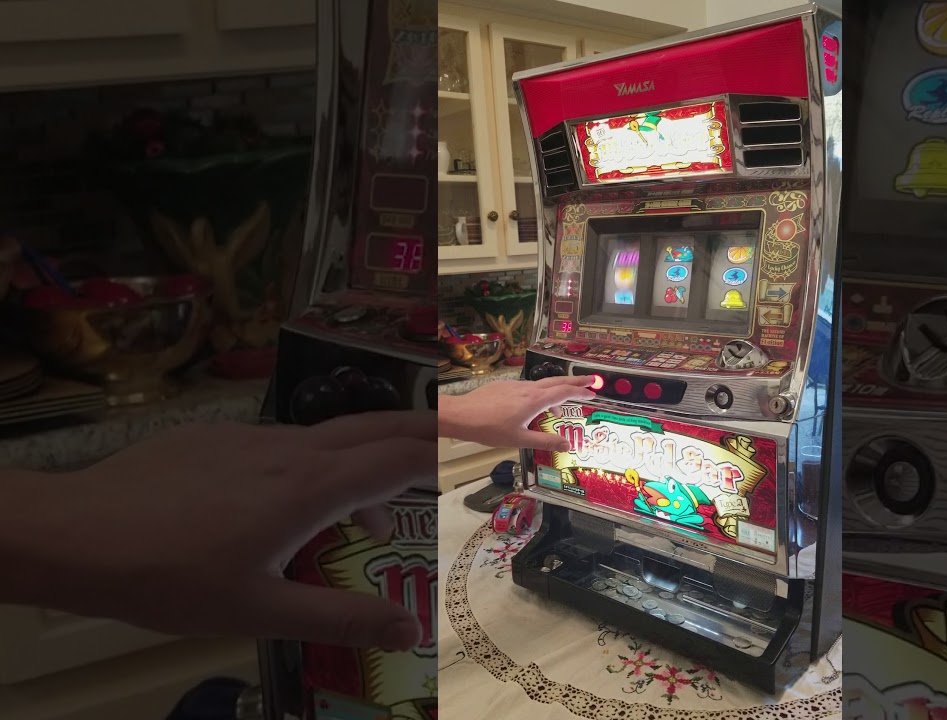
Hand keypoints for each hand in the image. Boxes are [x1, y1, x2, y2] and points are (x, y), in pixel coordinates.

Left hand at [0, 412, 435, 650]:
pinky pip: (287, 446)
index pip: (400, 456)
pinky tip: (287, 514)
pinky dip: (316, 469)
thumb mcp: (260, 613)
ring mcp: (253, 439)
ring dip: (365, 464)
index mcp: (311, 488)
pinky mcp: (218, 440)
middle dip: (426, 429)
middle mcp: (292, 450)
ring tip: (368, 518)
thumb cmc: (170, 578)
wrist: (74, 533)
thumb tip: (410, 630)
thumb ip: (340, 618)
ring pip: (330, 439)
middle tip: (462, 436)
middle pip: (377, 426)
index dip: (450, 447)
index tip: (490, 438)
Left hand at [438, 374, 594, 449]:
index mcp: (535, 401)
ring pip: (542, 385)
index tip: (594, 392)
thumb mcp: (520, 440)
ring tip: (560, 406)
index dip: (581, 391)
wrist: (462, 415)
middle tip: (591, 381)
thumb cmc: (490, 428)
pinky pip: (528, 387)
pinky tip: (533, 407)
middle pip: (557, 381)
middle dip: (576, 381)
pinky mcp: (505, 386)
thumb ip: (545, 441)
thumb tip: (567, 445)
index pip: (564, 392)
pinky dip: (539, 394)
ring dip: (556, 391)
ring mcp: (516, 385)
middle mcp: (528, 389)